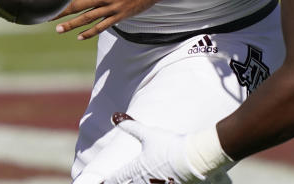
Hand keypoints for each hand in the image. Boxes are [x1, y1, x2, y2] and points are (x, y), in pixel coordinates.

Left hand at [55, 0, 180, 39]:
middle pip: (78, 6)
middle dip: (62, 12)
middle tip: (47, 16)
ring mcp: (112, 8)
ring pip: (88, 19)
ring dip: (72, 25)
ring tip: (59, 30)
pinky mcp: (120, 16)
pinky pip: (102, 26)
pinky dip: (90, 32)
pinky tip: (80, 36)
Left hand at [100, 114, 215, 183]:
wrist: (192, 158)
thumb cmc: (169, 145)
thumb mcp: (148, 134)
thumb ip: (130, 126)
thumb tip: (115, 116)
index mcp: (135, 169)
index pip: (115, 179)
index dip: (107, 180)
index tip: (101, 180)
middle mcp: (142, 181)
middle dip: (119, 182)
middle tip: (115, 180)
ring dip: (134, 183)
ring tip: (135, 179)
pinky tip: (154, 181)